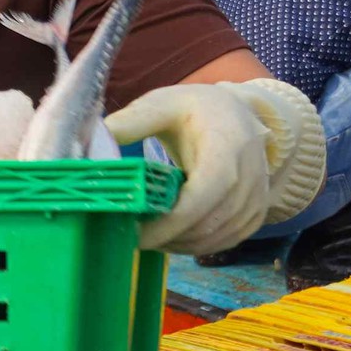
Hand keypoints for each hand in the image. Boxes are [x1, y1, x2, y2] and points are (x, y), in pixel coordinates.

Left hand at [104, 80, 323, 255]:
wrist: (236, 113)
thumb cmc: (194, 109)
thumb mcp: (162, 104)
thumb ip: (131, 122)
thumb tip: (93, 144)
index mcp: (226, 149)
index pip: (201, 198)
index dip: (168, 224)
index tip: (135, 234)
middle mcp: (249, 177)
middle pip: (208, 223)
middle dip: (167, 236)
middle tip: (132, 236)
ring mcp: (256, 197)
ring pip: (217, 237)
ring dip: (180, 244)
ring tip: (148, 237)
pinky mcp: (255, 212)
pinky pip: (227, 240)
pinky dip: (198, 245)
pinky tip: (171, 238)